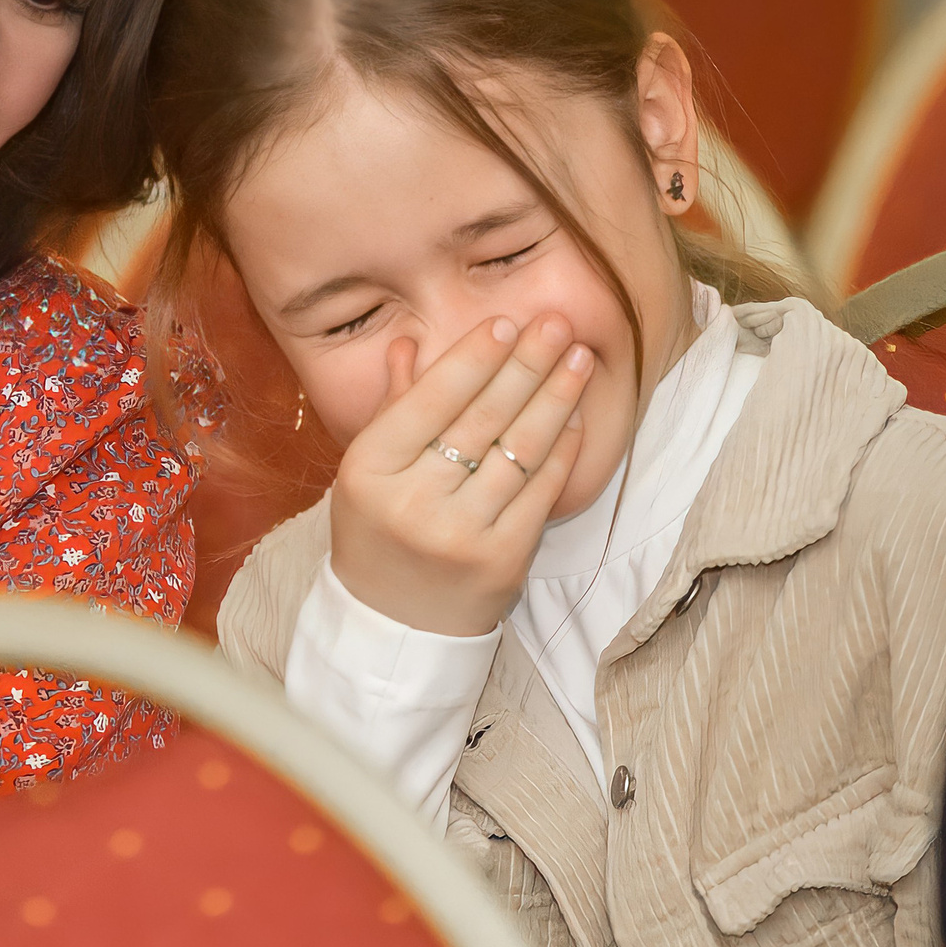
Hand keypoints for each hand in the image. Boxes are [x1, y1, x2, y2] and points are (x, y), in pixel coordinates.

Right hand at [326, 313, 595, 636]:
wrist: (395, 623)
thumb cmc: (378, 533)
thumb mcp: (367, 471)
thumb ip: (393, 407)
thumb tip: (410, 343)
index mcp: (368, 470)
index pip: (429, 400)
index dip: (472, 359)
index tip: (505, 323)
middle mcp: (411, 501)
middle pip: (481, 418)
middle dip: (525, 364)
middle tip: (555, 323)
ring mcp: (459, 534)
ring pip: (517, 451)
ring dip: (555, 399)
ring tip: (578, 358)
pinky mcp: (501, 561)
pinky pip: (540, 492)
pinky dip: (562, 451)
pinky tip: (575, 418)